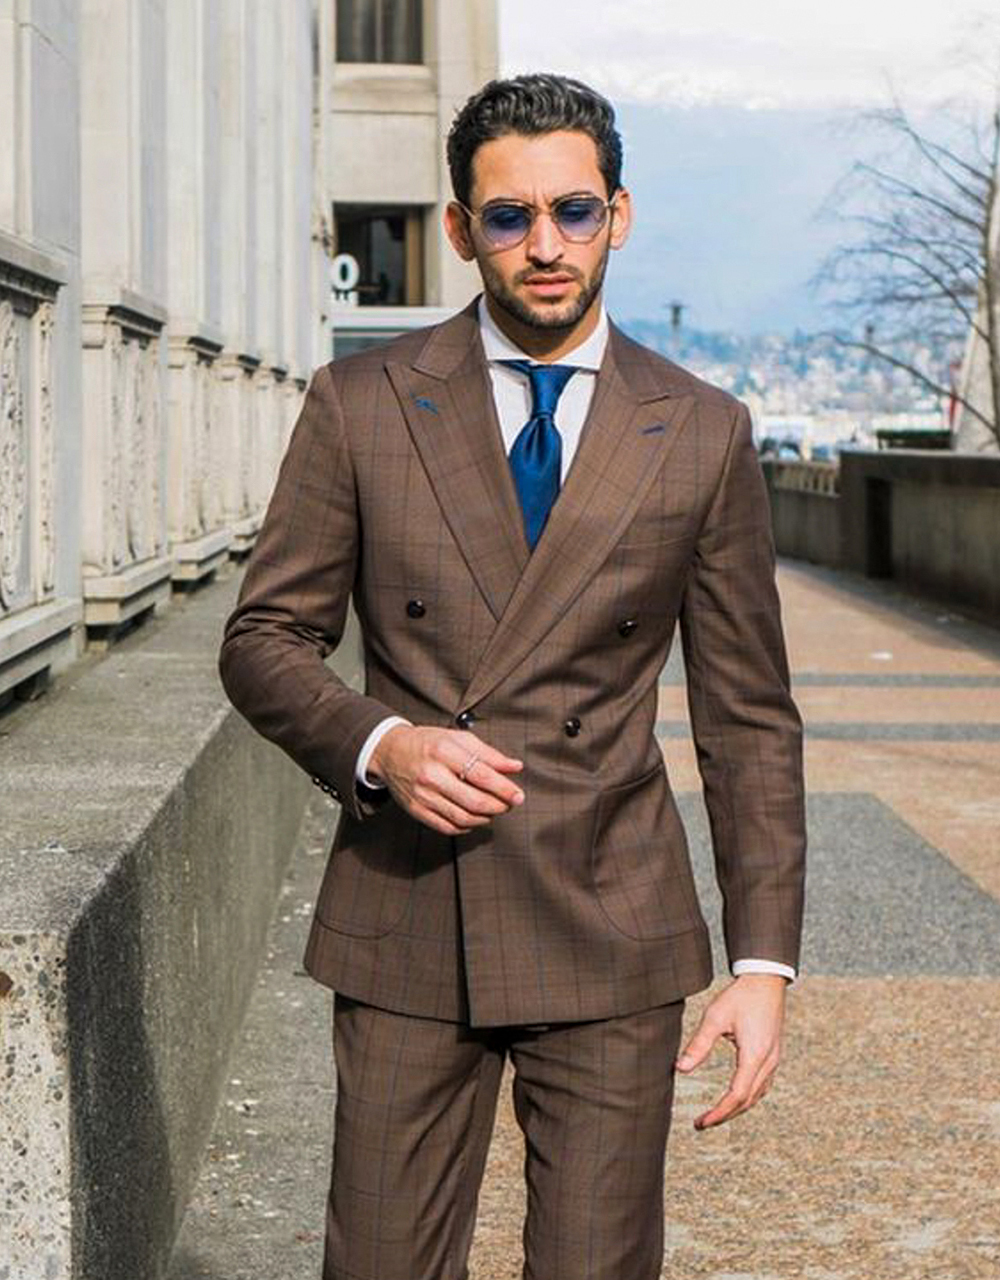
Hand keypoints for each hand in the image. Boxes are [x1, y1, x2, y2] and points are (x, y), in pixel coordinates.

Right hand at [369, 725, 524, 834]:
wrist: (390, 752)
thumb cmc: (428, 743)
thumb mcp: (458, 739)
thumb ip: (488, 754)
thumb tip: (514, 767)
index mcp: (443, 752)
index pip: (481, 775)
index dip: (504, 788)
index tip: (518, 795)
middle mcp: (431, 775)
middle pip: (474, 801)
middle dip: (498, 806)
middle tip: (509, 804)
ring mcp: (422, 795)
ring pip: (463, 817)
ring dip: (485, 818)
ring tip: (493, 810)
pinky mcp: (417, 810)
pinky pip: (448, 827)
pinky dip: (467, 826)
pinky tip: (474, 817)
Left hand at [675, 974, 787, 1129]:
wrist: (766, 980)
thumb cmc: (741, 996)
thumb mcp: (715, 1017)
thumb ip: (699, 1044)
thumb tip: (680, 1068)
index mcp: (755, 1055)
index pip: (737, 1096)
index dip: (718, 1113)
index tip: (701, 1122)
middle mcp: (768, 1062)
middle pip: (747, 1101)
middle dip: (724, 1115)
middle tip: (702, 1123)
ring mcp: (774, 1059)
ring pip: (756, 1095)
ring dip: (736, 1108)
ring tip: (715, 1114)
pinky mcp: (773, 1054)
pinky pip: (762, 1085)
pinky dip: (747, 1096)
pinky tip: (735, 1097)